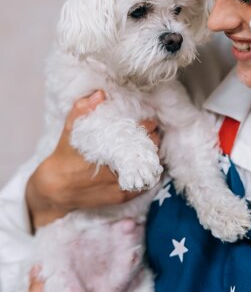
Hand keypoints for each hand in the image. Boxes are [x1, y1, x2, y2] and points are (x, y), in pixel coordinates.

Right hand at [26, 91, 160, 228]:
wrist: (57, 188)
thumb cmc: (65, 155)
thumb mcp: (70, 129)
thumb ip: (82, 109)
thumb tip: (99, 94)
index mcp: (106, 151)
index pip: (138, 135)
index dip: (147, 126)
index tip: (149, 121)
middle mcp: (115, 170)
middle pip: (147, 151)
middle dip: (152, 139)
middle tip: (152, 132)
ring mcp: (120, 186)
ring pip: (148, 167)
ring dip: (151, 155)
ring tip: (149, 145)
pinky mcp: (122, 197)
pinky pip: (144, 183)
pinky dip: (147, 171)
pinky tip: (145, 162)